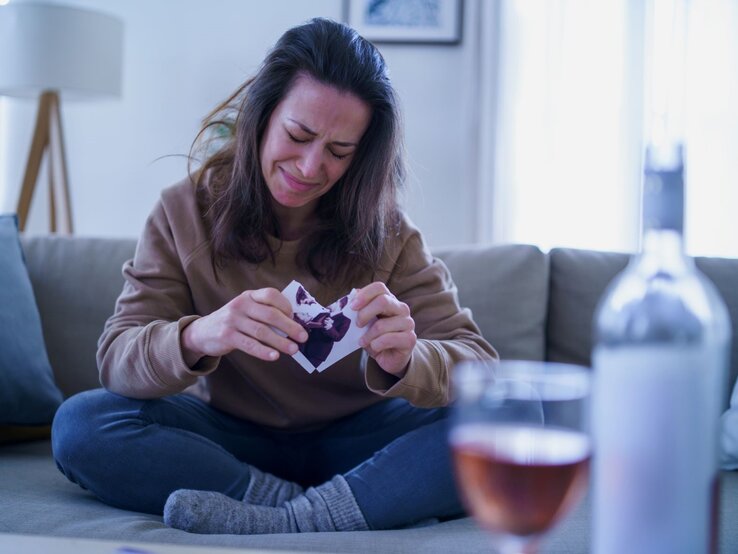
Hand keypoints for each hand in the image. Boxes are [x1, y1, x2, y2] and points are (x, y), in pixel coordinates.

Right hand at [181, 288, 306, 365]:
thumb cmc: (235, 322)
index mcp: (249, 295)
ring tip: (293, 350)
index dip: (286, 306)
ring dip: (280, 342)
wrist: (203, 332)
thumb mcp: (247, 311)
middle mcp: (241, 304)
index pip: (271, 295)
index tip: (297, 318)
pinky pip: (249, 344)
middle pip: (270, 314)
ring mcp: (232, 320)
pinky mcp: (226, 336)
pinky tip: (274, 356)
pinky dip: (263, 351)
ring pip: (261, 331)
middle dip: (290, 326)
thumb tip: (294, 325)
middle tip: (303, 337)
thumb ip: (266, 313)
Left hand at [351, 282, 415, 376]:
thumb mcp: (365, 322)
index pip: (379, 287)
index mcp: (390, 300)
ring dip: (368, 336)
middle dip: (364, 314)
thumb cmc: (375, 336)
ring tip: (363, 342)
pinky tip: (374, 347)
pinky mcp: (410, 339)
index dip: (364, 295)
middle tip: (357, 325)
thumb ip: (359, 310)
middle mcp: (402, 309)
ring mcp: (408, 323)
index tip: (352, 307)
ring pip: (382, 325)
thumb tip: (350, 298)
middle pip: (383, 301)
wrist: (389, 357)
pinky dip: (376, 345)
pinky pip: (388, 339)